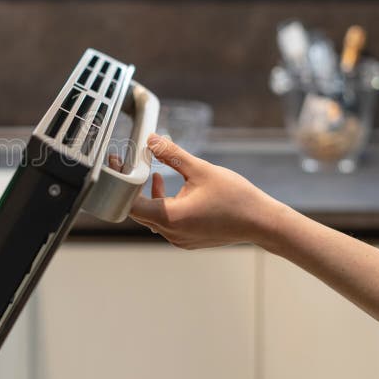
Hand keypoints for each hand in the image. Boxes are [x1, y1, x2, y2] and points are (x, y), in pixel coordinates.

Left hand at [128, 134, 286, 248]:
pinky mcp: (187, 238)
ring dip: (147, 195)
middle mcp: (171, 233)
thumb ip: (172, 155)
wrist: (263, 222)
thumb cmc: (236, 197)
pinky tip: (165, 184)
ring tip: (150, 172)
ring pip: (151, 216)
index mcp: (171, 218)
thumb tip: (150, 140)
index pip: (130, 204)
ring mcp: (179, 238)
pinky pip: (164, 221)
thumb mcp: (201, 170)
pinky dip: (160, 204)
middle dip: (131, 186)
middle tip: (124, 164)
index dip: (120, 184)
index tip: (116, 166)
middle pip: (138, 211)